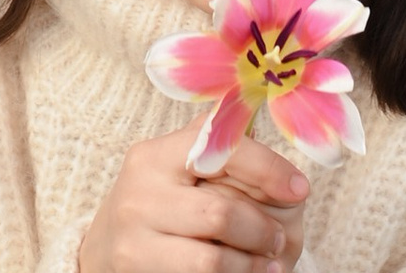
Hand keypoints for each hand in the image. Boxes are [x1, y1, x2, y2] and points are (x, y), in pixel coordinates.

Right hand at [78, 127, 308, 272]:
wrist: (104, 245)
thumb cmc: (160, 197)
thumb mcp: (180, 163)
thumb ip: (223, 146)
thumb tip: (281, 145)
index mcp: (157, 154)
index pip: (221, 150)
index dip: (268, 169)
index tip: (301, 188)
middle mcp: (141, 193)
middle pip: (221, 214)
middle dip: (263, 229)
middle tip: (282, 238)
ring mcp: (135, 238)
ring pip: (212, 260)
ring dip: (252, 266)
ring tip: (270, 264)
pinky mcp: (138, 271)